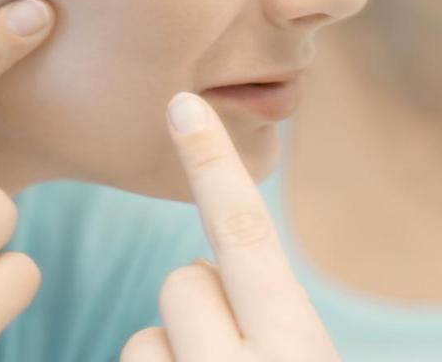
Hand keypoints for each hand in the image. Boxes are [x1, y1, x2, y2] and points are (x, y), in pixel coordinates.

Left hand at [122, 92, 340, 361]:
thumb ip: (273, 319)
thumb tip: (209, 270)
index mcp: (296, 348)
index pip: (245, 232)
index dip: (212, 162)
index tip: (183, 104)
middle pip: (185, 280)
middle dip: (199, 304)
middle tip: (234, 356)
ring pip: (144, 337)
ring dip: (172, 356)